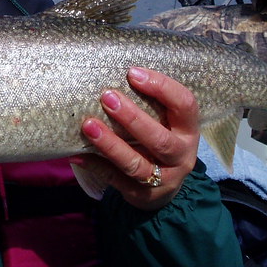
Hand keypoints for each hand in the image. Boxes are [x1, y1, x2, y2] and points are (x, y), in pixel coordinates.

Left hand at [70, 68, 199, 210]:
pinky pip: (116, 180)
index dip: (162, 87)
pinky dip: (97, 165)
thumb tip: (113, 71)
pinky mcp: (142, 195)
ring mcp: (163, 179)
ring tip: (88, 126)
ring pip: (136, 163)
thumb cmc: (159, 139)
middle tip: (107, 97)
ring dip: (111, 144)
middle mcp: (181, 156)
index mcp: (188, 130)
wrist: (164, 187)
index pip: (184, 105)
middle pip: (159, 139)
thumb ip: (150, 103)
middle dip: (132, 118)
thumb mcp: (166, 123)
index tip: (133, 73)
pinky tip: (78, 153)